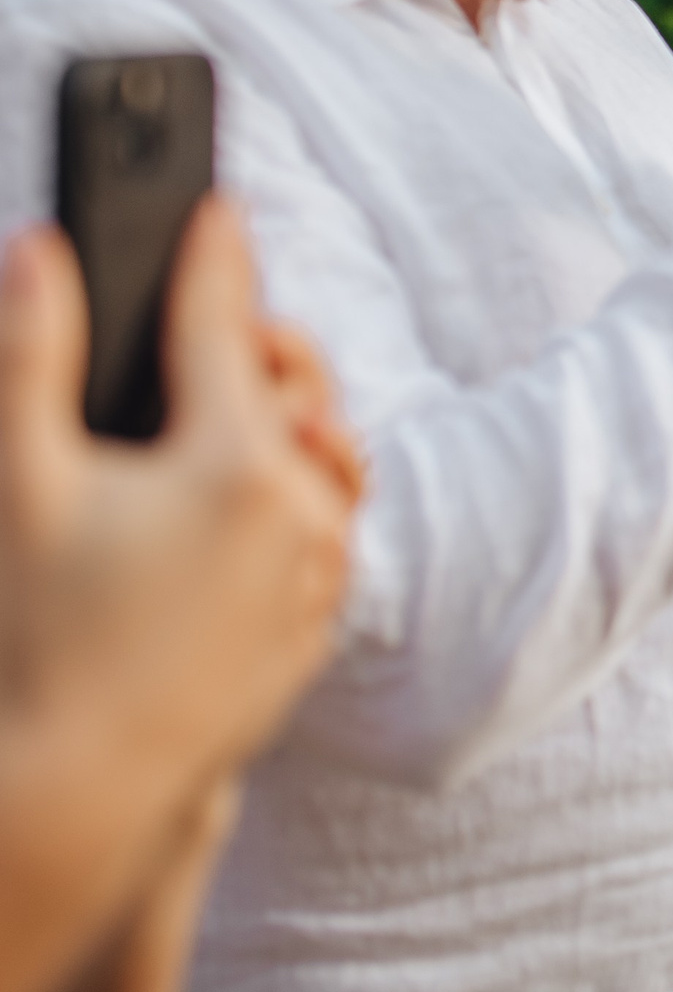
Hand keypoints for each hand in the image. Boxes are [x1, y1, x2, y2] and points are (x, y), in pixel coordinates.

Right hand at [0, 201, 363, 768]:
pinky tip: (235, 496)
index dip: (211, 256)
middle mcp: (300, 508)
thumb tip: (40, 250)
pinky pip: (322, 528)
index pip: (222, 326)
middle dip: (255, 341)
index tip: (214, 208)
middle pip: (292, 383)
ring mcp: (319, 567)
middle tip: (211, 318)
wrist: (83, 783)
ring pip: (321, 456)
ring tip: (222, 408)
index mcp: (232, 462)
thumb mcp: (22, 485)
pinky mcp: (319, 619)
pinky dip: (289, 497)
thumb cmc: (41, 639)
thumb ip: (31, 357)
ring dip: (279, 422)